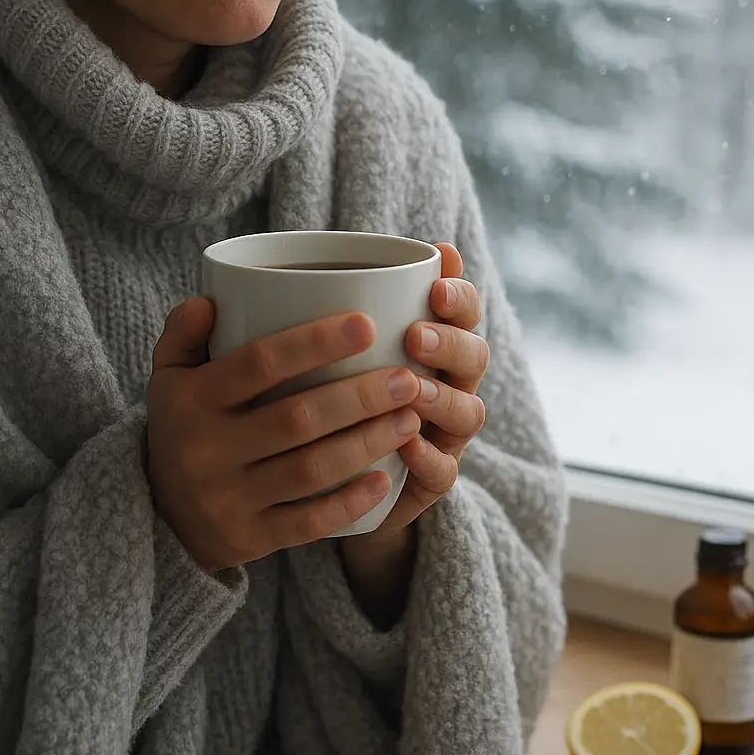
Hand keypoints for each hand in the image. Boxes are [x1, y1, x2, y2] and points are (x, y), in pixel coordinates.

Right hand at [145, 300, 425, 573]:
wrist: (159, 515)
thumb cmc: (181, 427)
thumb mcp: (168, 377)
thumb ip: (182, 333)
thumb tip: (210, 300)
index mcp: (193, 400)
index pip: (258, 363)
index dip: (313, 343)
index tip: (366, 324)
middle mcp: (207, 450)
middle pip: (296, 418)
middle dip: (359, 397)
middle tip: (407, 379)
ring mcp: (228, 498)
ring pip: (310, 470)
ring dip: (366, 443)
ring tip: (410, 418)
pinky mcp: (249, 537)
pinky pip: (307, 522)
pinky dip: (349, 502)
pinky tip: (385, 479)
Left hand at [337, 244, 487, 623]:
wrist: (320, 483)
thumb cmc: (320, 397)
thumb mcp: (318, 352)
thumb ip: (319, 312)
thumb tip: (280, 270)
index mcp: (431, 342)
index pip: (462, 310)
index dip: (458, 297)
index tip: (434, 285)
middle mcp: (446, 383)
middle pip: (473, 357)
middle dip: (451, 342)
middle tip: (414, 336)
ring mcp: (443, 433)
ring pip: (469, 412)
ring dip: (443, 398)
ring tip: (412, 389)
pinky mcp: (429, 480)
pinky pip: (445, 471)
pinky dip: (428, 458)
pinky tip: (407, 446)